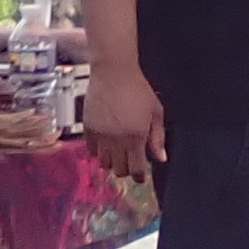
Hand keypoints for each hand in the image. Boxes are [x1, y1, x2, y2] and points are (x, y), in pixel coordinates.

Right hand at [85, 62, 165, 183]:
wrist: (113, 72)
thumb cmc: (137, 89)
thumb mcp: (156, 112)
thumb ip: (158, 137)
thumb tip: (161, 158)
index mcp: (136, 137)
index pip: (137, 169)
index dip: (140, 176)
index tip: (141, 176)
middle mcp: (117, 140)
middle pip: (119, 170)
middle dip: (126, 169)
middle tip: (130, 162)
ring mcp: (100, 135)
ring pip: (104, 163)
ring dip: (112, 161)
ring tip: (117, 153)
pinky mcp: (88, 129)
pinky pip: (91, 150)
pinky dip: (98, 151)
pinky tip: (105, 144)